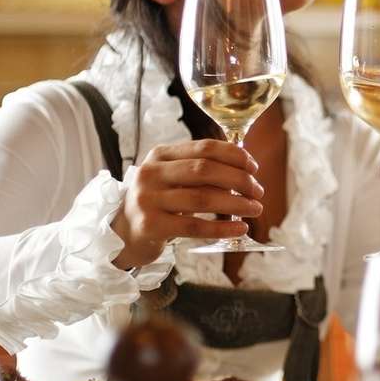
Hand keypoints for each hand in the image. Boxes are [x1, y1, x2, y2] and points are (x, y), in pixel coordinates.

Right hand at [110, 140, 263, 269]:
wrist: (121, 233)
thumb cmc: (157, 202)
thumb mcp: (171, 178)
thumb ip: (200, 170)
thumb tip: (245, 169)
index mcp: (160, 155)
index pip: (204, 147)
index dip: (234, 156)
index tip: (254, 167)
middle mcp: (151, 173)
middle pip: (205, 170)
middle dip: (239, 180)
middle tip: (258, 191)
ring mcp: (148, 199)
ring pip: (202, 198)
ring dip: (236, 204)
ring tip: (255, 209)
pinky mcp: (150, 226)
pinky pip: (194, 226)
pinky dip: (222, 228)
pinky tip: (240, 228)